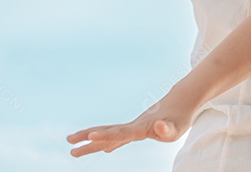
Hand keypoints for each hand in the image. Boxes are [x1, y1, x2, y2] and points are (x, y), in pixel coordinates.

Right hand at [66, 99, 188, 156]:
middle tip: (68, 141)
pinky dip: (108, 141)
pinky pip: (119, 136)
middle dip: (87, 137)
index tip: (89, 136)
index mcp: (141, 127)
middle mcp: (133, 126)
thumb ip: (167, 129)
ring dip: (92, 139)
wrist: (182, 101)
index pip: (120, 133)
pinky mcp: (138, 129)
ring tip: (72, 147)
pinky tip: (105, 149)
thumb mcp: (178, 127)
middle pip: (107, 131)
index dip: (105, 135)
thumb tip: (159, 127)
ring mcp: (134, 127)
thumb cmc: (181, 117)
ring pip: (109, 133)